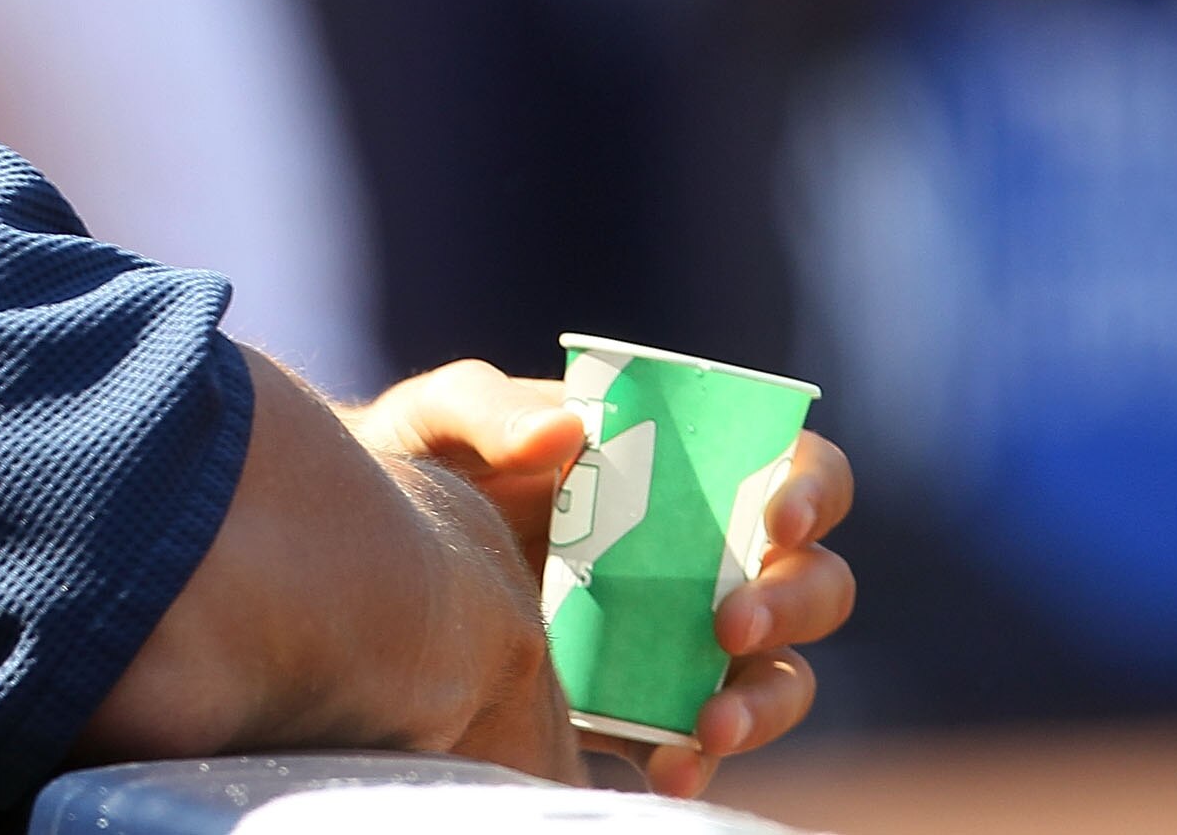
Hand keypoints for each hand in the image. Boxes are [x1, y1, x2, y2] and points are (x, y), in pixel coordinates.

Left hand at [344, 360, 857, 800]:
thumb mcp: (436, 423)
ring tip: (709, 724)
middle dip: (792, 603)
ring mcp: (685, 642)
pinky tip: (668, 769)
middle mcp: (707, 558)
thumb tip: (566, 431)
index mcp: (684, 471)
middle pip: (814, 581)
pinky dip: (699, 760)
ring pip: (782, 675)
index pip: (792, 469)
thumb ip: (485, 408)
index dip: (811, 488)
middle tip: (729, 623)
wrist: (361, 568)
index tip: (776, 517)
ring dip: (765, 701)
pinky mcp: (645, 712)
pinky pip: (703, 743)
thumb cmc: (418, 470)